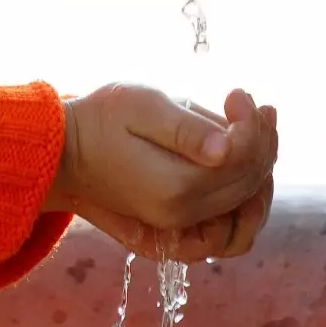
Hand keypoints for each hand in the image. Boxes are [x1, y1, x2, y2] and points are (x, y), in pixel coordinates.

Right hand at [44, 85, 276, 262]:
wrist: (64, 154)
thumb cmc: (101, 120)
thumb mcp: (142, 108)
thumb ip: (185, 129)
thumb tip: (226, 148)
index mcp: (175, 188)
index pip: (241, 160)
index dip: (252, 124)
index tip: (237, 92)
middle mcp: (181, 218)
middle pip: (249, 184)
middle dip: (261, 139)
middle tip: (250, 102)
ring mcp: (179, 230)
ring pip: (246, 212)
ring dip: (260, 172)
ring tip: (257, 132)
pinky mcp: (176, 231)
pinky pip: (228, 234)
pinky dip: (245, 204)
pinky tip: (241, 170)